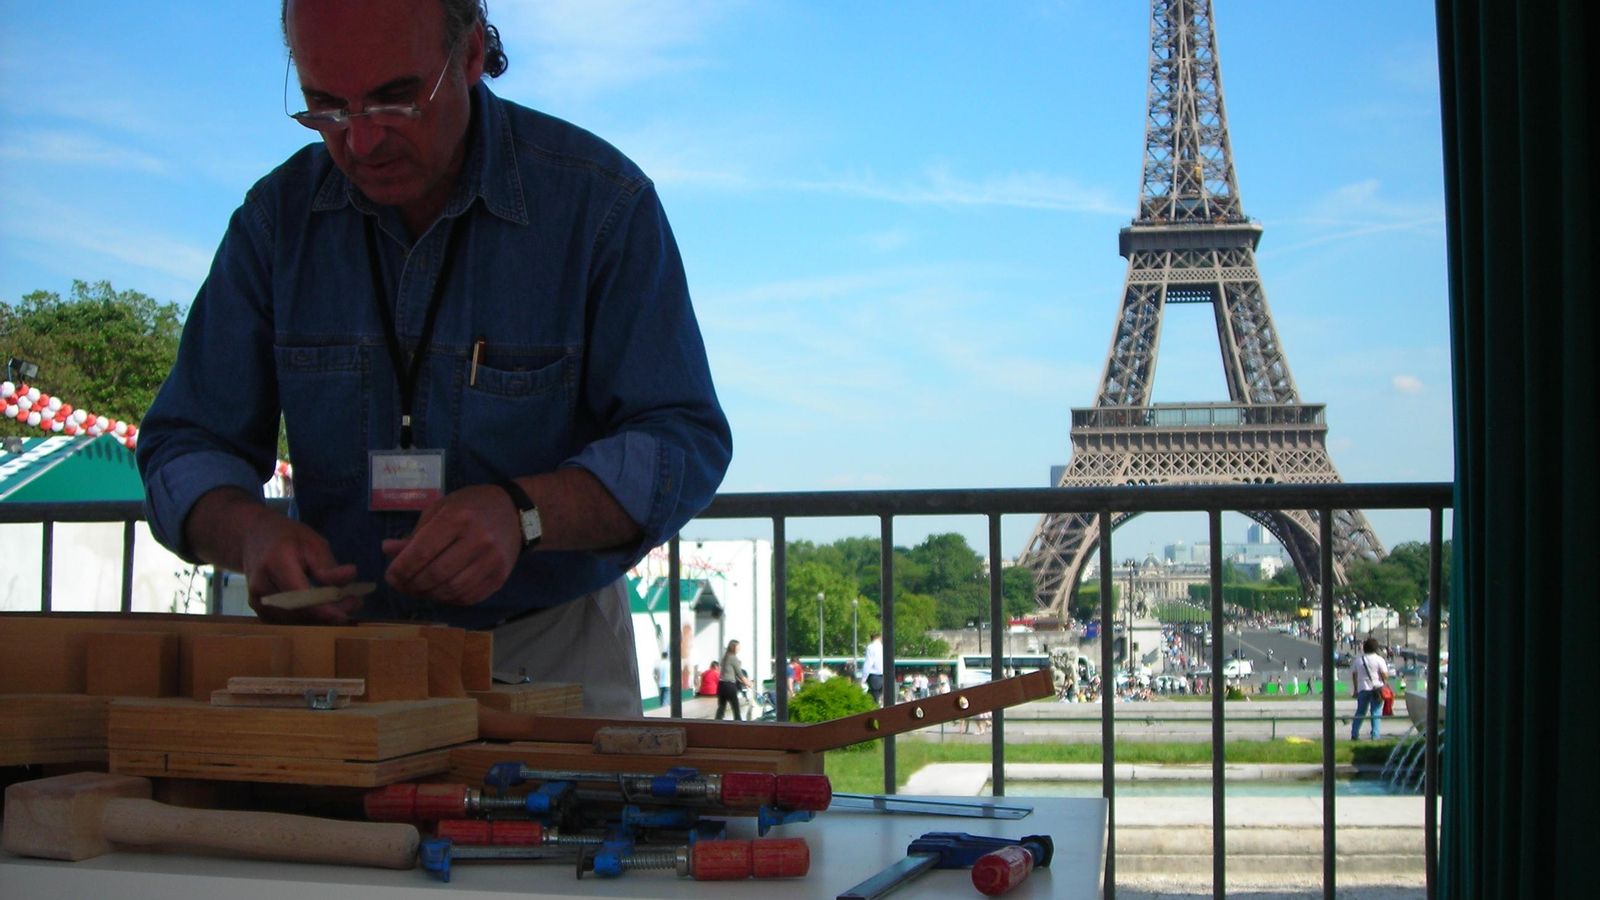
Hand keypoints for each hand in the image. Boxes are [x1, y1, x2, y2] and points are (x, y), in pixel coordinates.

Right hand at [241, 515, 361, 623]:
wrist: (252, 539)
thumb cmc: (286, 538)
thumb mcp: (312, 542)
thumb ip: (328, 564)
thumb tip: (350, 576)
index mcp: (275, 563)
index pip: (299, 595)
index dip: (324, 607)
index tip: (350, 607)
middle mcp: (261, 586)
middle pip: (297, 611)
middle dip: (329, 613)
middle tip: (355, 604)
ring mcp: (257, 601)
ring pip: (293, 621)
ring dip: (321, 618)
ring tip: (345, 606)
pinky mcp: (259, 611)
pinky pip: (287, 622)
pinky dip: (309, 619)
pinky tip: (326, 610)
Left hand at [382, 484, 520, 605]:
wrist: (515, 512)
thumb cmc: (472, 506)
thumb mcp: (441, 509)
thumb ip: (416, 533)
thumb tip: (388, 551)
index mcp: (458, 518)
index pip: (422, 551)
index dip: (402, 568)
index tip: (390, 576)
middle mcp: (478, 539)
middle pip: (435, 574)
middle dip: (412, 585)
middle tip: (401, 585)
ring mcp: (492, 560)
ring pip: (451, 590)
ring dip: (428, 594)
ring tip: (418, 589)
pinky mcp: (501, 576)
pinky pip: (469, 597)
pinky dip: (449, 599)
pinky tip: (440, 592)